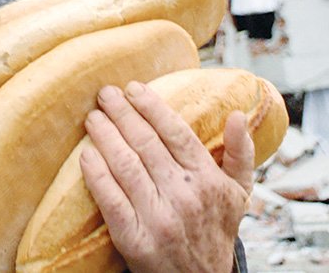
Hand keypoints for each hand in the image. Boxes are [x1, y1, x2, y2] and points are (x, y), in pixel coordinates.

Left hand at [80, 81, 252, 272]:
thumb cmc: (215, 232)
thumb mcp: (238, 193)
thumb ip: (242, 153)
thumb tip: (238, 115)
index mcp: (208, 181)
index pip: (176, 133)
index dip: (152, 107)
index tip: (133, 88)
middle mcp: (184, 196)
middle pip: (146, 144)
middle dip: (122, 114)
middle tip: (105, 94)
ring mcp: (158, 218)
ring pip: (126, 166)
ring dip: (106, 137)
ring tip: (94, 119)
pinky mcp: (135, 239)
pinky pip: (111, 200)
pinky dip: (97, 175)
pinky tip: (86, 155)